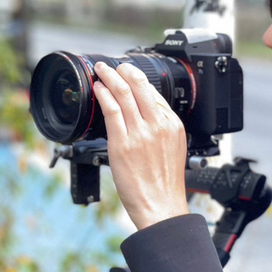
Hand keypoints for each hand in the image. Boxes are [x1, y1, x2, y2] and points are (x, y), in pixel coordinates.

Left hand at [93, 62, 189, 229]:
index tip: (128, 75)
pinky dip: (104, 95)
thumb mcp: (173, 149)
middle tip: (113, 66)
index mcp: (172, 125)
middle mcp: (158, 125)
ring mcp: (140, 133)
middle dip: (124, 72)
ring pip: (124, 94)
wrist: (161, 205)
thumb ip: (161, 129)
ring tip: (101, 71)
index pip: (154, 93)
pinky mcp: (123, 143)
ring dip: (110, 78)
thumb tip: (146, 114)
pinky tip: (98, 88)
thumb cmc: (165, 183)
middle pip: (139, 87)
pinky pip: (111, 110)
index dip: (139, 80)